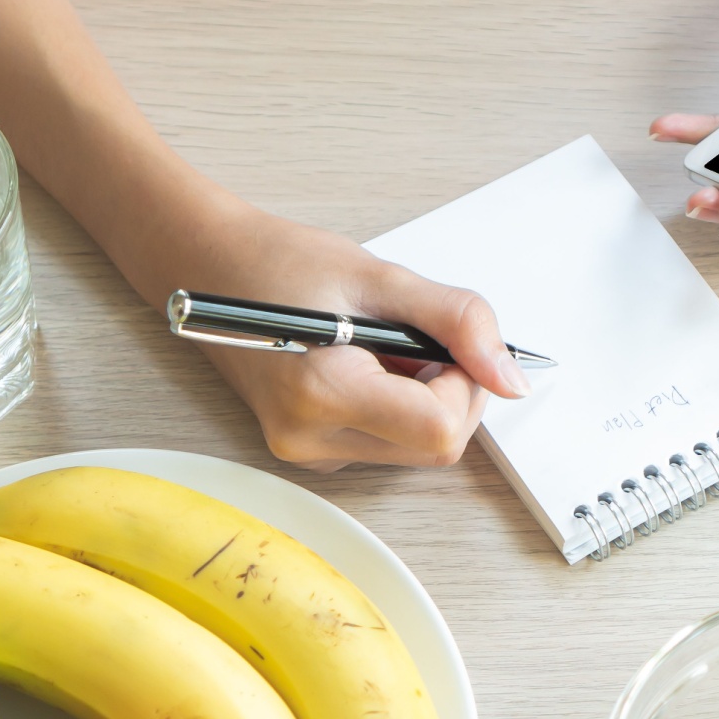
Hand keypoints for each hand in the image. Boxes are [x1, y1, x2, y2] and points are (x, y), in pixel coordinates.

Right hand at [168, 204, 529, 471]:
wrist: (208, 269)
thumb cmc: (280, 264)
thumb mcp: (383, 278)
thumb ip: (458, 323)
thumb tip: (511, 379)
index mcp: (323, 394)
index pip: (441, 429)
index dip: (467, 385)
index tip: (452, 343)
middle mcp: (311, 439)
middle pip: (435, 447)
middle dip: (450, 392)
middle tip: (417, 336)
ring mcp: (307, 453)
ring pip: (417, 450)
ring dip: (425, 399)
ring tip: (382, 346)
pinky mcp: (312, 452)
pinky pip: (388, 444)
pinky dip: (399, 407)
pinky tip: (367, 366)